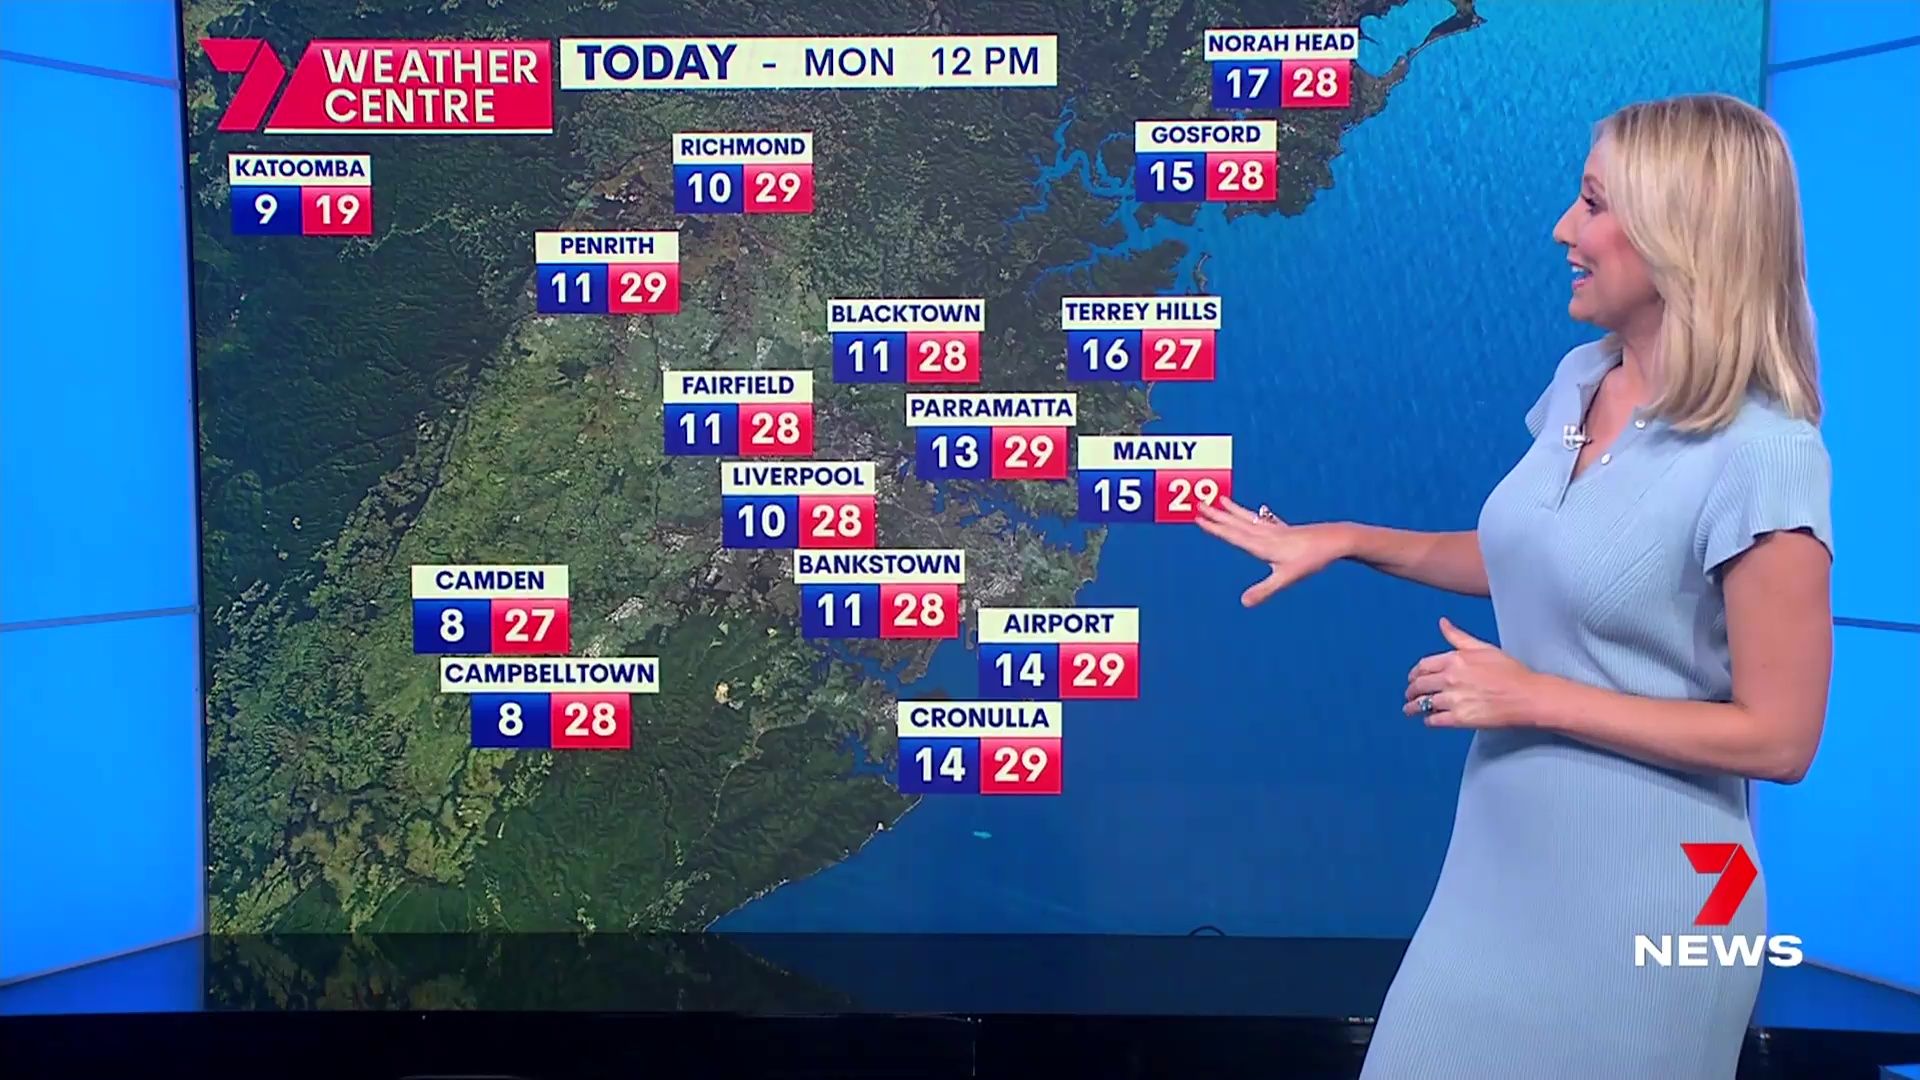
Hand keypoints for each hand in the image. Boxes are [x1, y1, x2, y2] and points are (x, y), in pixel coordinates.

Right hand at [1193, 498, 1349, 605]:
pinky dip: (1249, 514)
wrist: (1335, 540)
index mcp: (1262, 545)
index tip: (1198, 517)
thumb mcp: (1287, 578)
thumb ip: (1264, 590)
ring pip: (1247, 518)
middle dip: (1217, 515)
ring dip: (1232, 510)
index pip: (1233, 534)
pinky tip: (1252, 513)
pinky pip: (1260, 519)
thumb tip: (1243, 603)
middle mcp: (1266, 534)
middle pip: (1236, 523)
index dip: (1215, 527)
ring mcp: (1275, 530)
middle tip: (1199, 504)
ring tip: (1220, 500)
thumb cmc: (1311, 559)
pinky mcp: (1284, 530)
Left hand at [1404, 618, 1540, 728]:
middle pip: (1419, 685)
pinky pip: (1435, 720)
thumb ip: (1458, 637)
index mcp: (1455, 660)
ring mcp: (1453, 699)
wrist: (1527, 696)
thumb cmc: (1510, 671)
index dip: (1414, 673)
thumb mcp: (1484, 648)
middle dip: (1411, 691)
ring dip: (1413, 708)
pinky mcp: (1459, 718)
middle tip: (1408, 695)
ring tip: (1409, 710)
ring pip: (1423, 704)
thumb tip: (1442, 623)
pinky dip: (1428, 720)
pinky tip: (1428, 720)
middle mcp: (1450, 679)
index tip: (1412, 678)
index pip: (1423, 666)